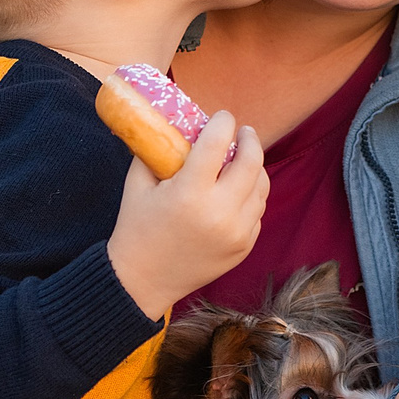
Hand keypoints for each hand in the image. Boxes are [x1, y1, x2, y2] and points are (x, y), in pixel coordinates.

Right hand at [107, 110, 268, 317]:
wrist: (143, 281)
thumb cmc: (137, 227)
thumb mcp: (138, 183)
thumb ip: (158, 150)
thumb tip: (176, 122)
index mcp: (190, 193)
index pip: (218, 142)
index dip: (223, 122)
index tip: (222, 117)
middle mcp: (219, 212)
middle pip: (252, 161)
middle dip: (249, 139)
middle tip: (243, 133)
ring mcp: (236, 232)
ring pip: (261, 186)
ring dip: (254, 168)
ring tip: (241, 160)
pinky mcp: (244, 247)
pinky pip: (257, 211)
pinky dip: (250, 196)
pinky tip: (236, 191)